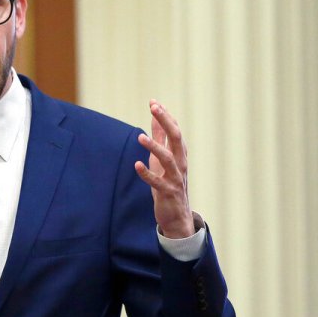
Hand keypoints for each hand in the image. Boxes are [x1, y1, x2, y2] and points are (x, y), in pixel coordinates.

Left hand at [134, 100, 194, 238]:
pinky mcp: (167, 192)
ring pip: (168, 159)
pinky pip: (157, 182)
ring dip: (154, 147)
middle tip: (154, 108)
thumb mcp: (162, 158)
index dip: (166, 116)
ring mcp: (175, 178)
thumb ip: (160, 137)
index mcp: (179, 154)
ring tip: (140, 137)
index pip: (175, 130)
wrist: (177, 215)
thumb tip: (156, 116)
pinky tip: (137, 165)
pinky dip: (147, 174)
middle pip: (176, 138)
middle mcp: (180, 163)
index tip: (154, 102)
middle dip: (166, 122)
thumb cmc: (168, 182)